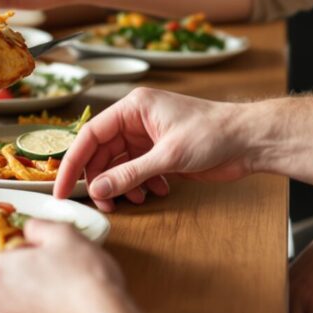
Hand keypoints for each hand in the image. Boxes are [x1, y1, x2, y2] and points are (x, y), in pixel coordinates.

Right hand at [54, 88, 259, 211]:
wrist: (250, 141)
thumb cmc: (214, 134)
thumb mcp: (169, 156)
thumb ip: (130, 174)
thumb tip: (99, 189)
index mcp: (133, 108)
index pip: (90, 135)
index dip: (73, 163)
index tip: (62, 189)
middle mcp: (136, 120)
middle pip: (102, 153)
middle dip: (102, 180)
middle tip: (106, 204)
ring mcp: (148, 137)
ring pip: (119, 165)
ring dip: (123, 186)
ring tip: (135, 200)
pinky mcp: (160, 153)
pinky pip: (137, 172)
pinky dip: (141, 185)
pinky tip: (158, 192)